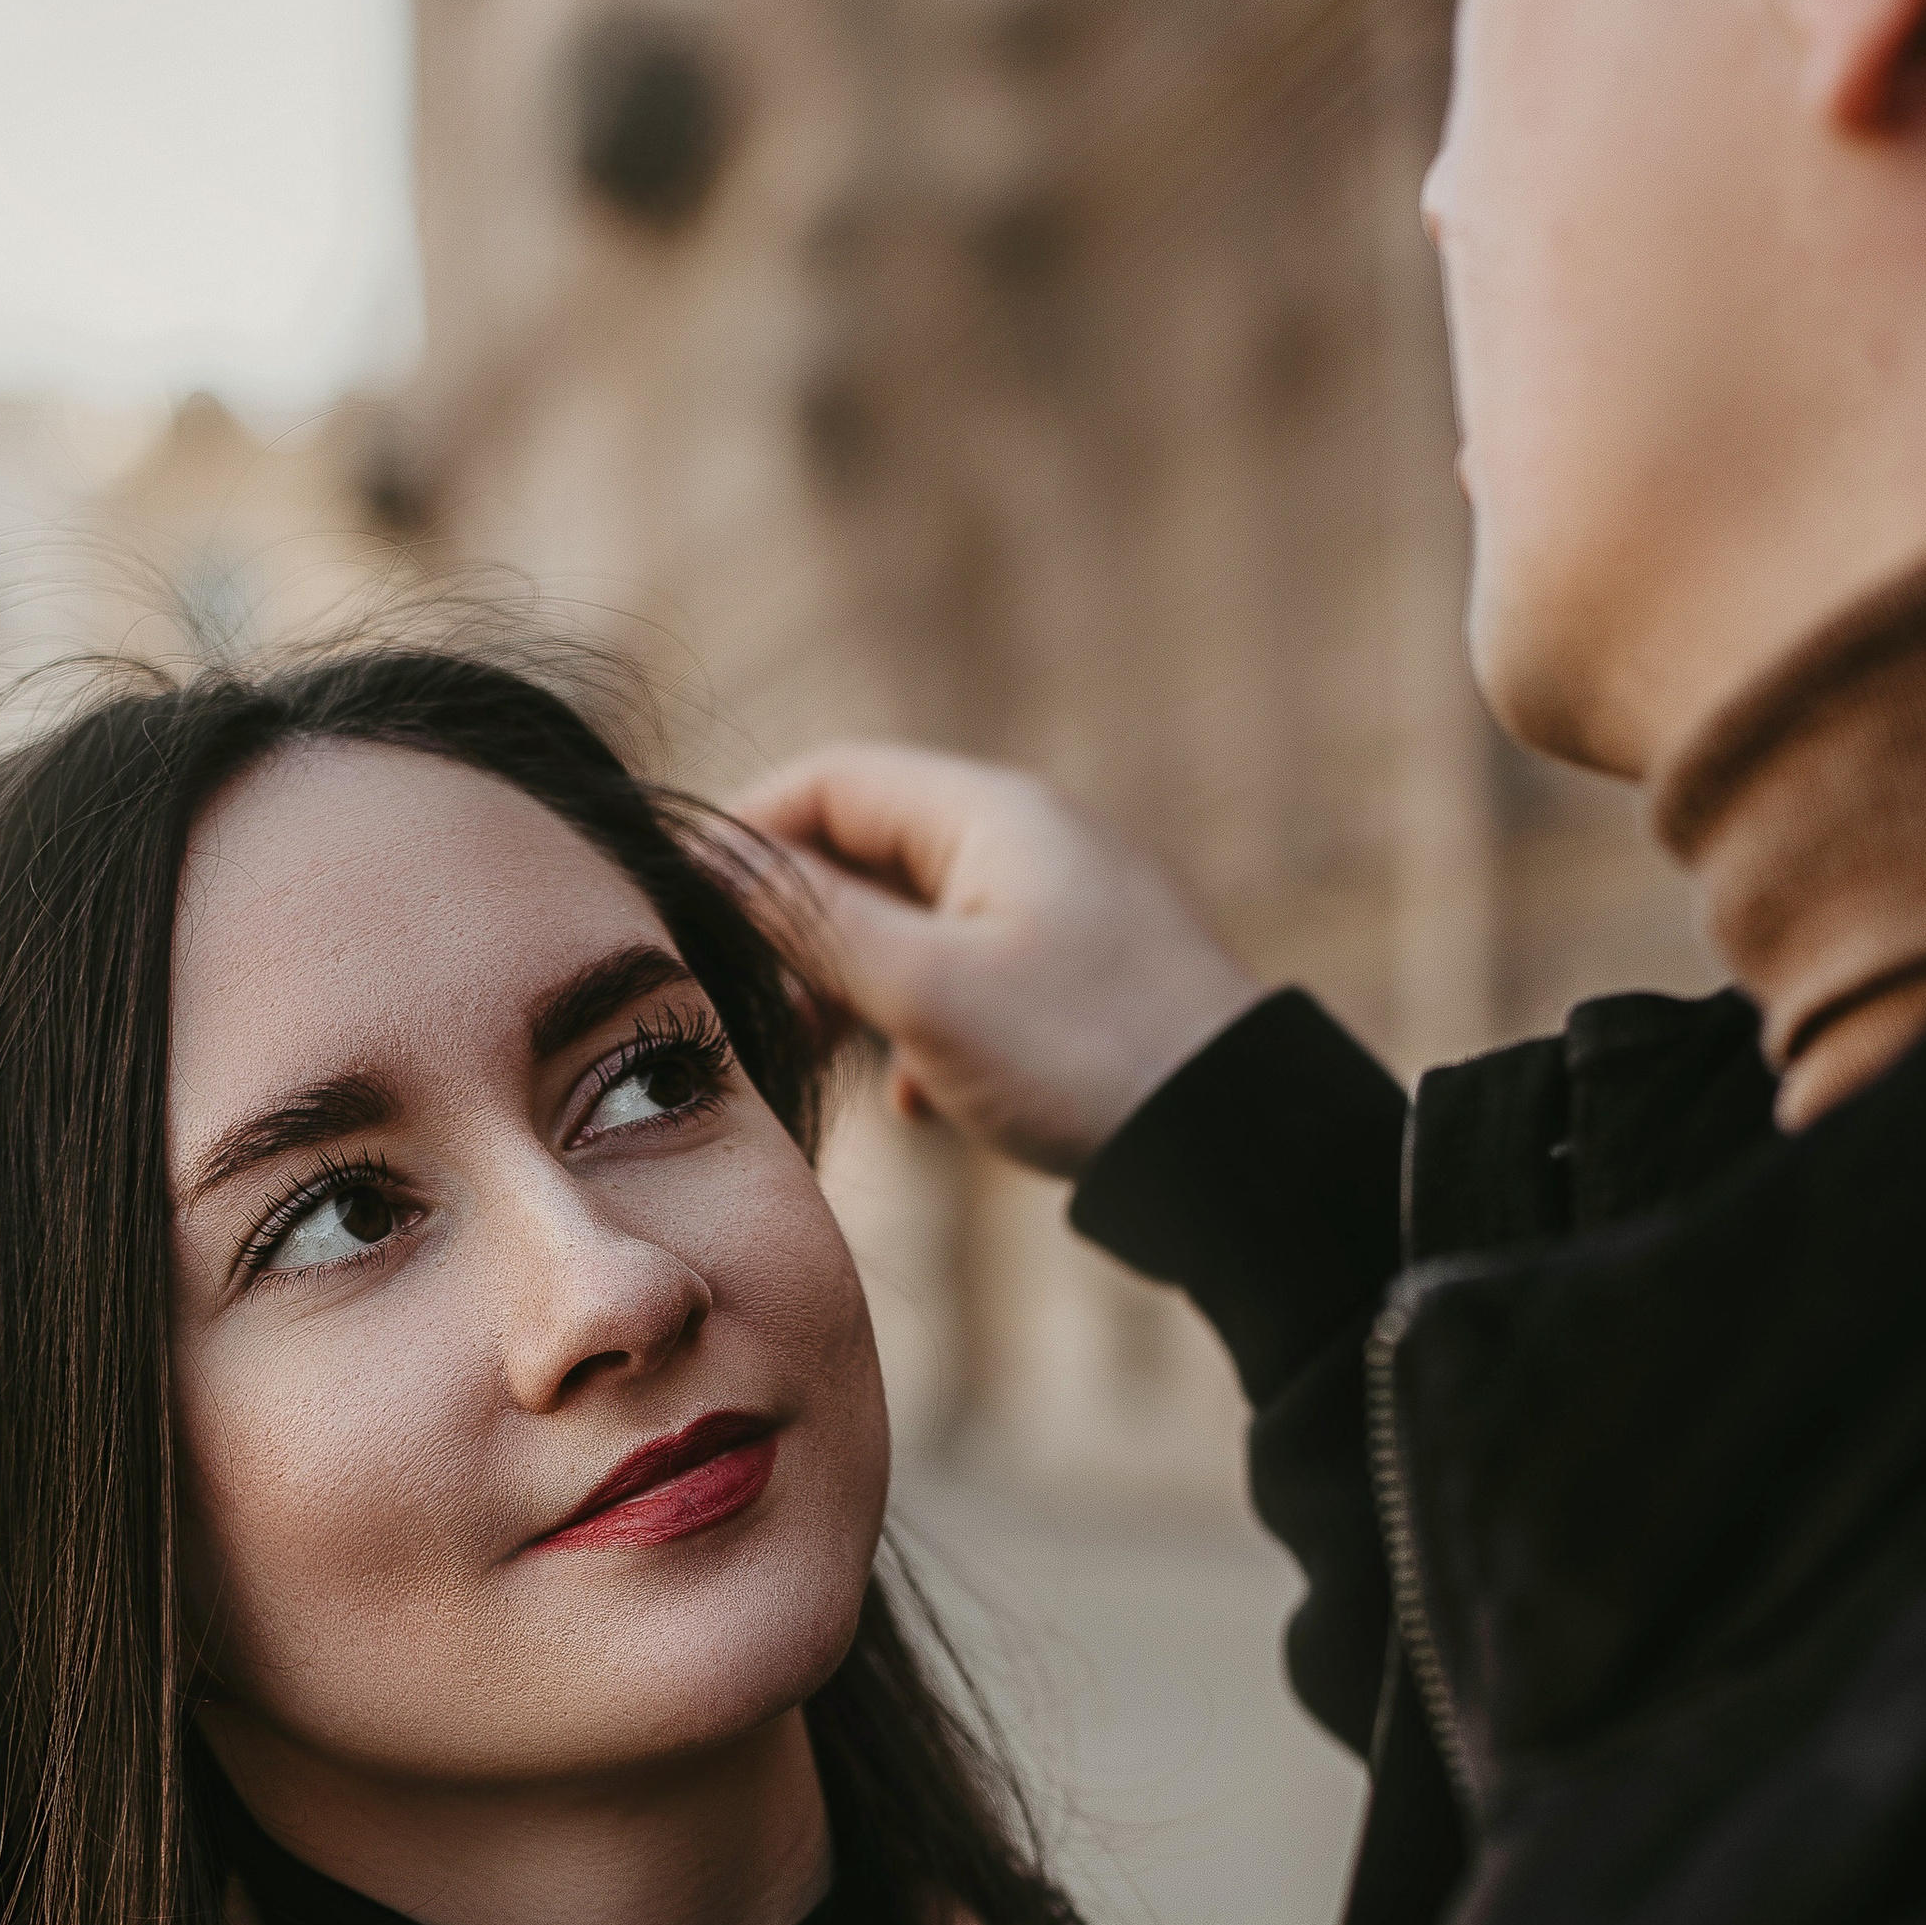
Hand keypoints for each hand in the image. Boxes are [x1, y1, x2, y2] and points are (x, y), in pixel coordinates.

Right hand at [737, 743, 1261, 1179]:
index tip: (687, 907)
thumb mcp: (926, 990)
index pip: (832, 781)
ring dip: (857, 987)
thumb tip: (716, 867)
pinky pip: (971, 980)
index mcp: (991, 814)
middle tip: (755, 1008)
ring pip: (917, 926)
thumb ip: (814, 922)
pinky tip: (918, 1099)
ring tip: (822, 1058)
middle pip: (872, 853)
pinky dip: (924, 1027)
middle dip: (800, 929)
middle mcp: (1029, 842)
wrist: (1237, 1143)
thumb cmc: (1084, 1055)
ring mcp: (1060, 910)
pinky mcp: (1083, 980)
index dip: (747, 834)